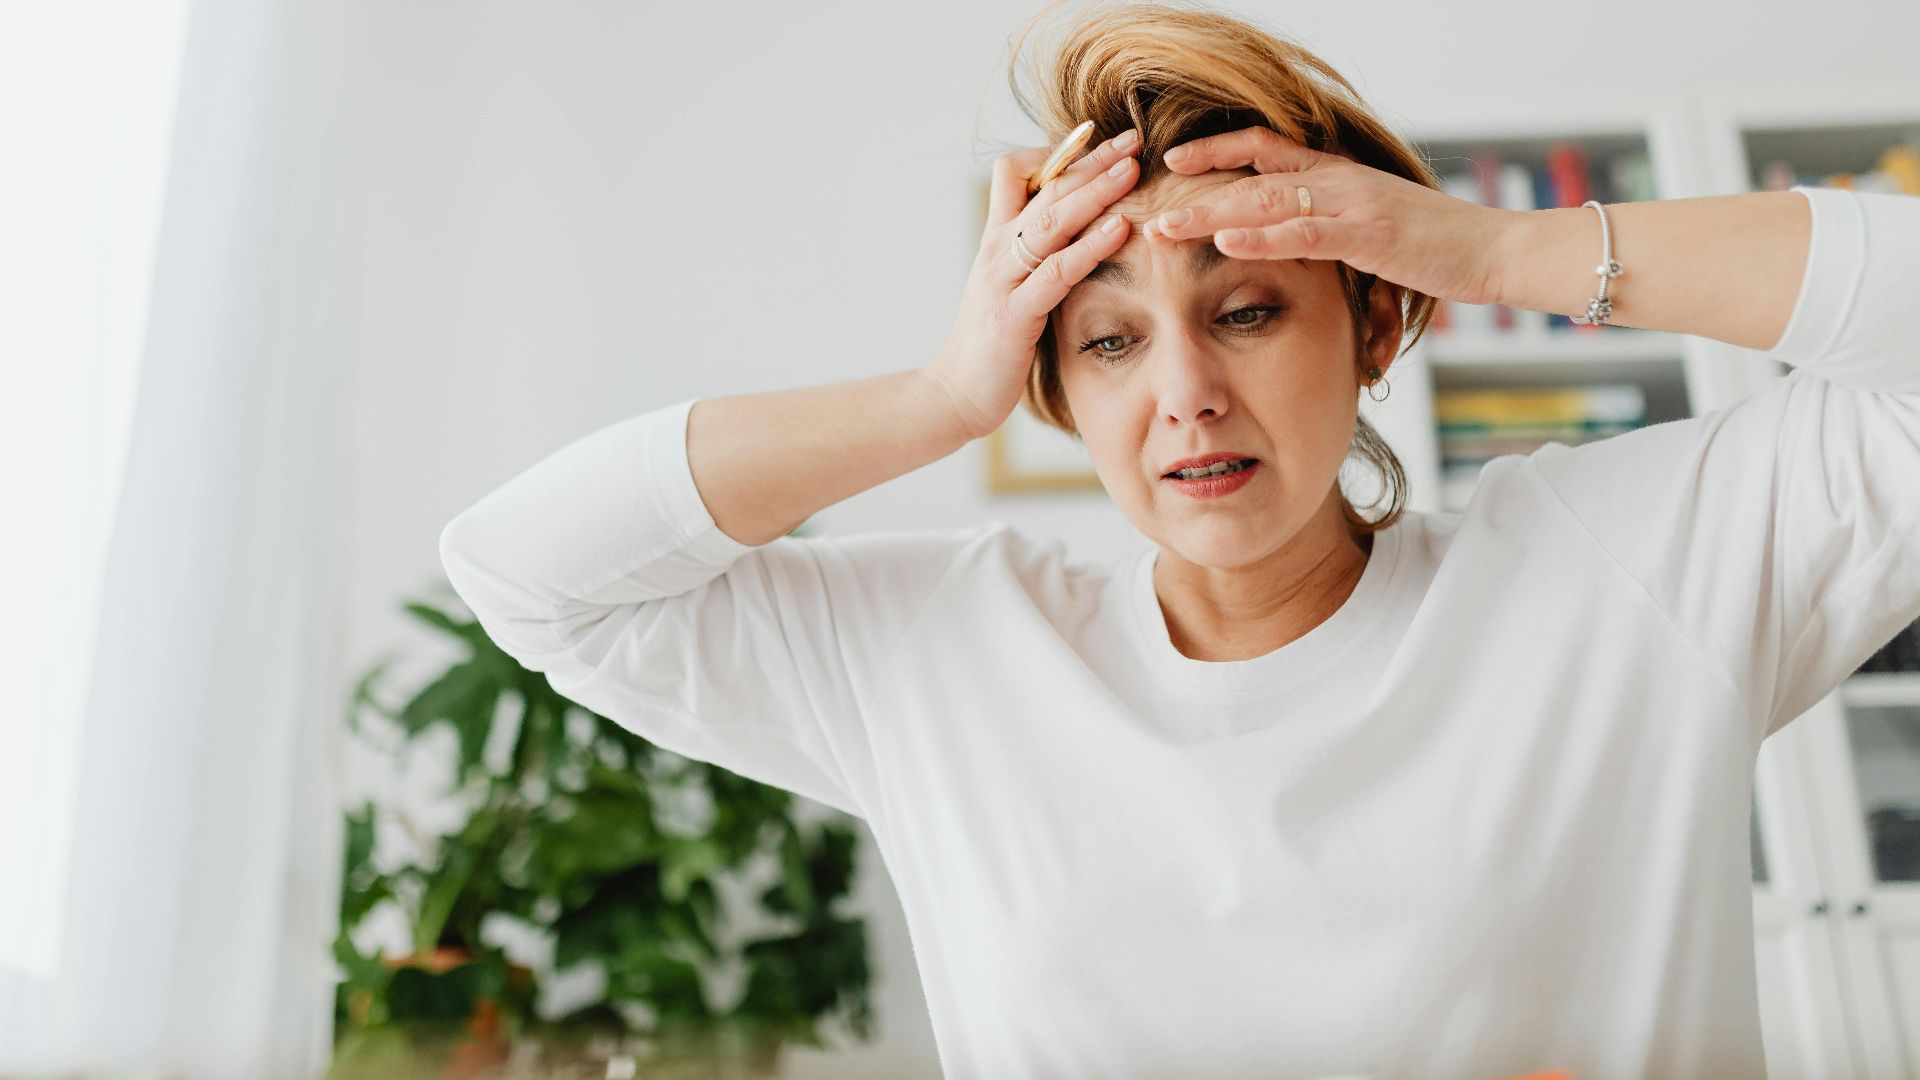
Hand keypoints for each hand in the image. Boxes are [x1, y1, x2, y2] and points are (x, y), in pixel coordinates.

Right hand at [920, 128, 1141, 441]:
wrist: (953, 395)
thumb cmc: (989, 346)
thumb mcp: (1008, 290)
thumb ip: (1034, 260)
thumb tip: (1073, 238)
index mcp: (996, 242)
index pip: (1015, 173)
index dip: (1056, 155)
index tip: (1097, 142)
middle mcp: (997, 251)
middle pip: (1045, 189)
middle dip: (1091, 160)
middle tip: (1132, 137)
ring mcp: (1003, 280)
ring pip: (1052, 221)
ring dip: (1095, 190)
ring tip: (1132, 168)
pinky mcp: (1015, 314)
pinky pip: (1057, 271)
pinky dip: (1090, 246)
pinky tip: (1120, 228)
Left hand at [1148, 125, 1514, 306]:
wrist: (1494, 250)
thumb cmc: (1434, 245)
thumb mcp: (1371, 226)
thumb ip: (1329, 223)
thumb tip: (1289, 235)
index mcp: (1335, 174)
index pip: (1263, 148)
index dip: (1215, 150)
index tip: (1172, 159)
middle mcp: (1337, 180)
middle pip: (1250, 172)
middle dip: (1194, 186)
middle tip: (1145, 201)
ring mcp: (1351, 204)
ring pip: (1266, 200)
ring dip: (1211, 213)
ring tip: (1165, 225)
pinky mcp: (1368, 235)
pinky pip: (1305, 232)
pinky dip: (1262, 237)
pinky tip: (1226, 241)